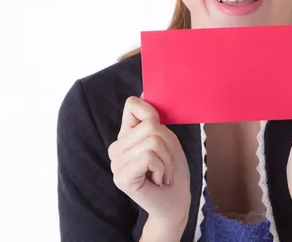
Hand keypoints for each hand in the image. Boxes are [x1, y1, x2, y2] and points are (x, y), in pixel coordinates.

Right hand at [108, 95, 190, 235]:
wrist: (175, 201)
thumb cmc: (173, 170)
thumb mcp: (167, 138)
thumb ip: (153, 117)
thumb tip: (145, 90)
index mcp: (126, 134)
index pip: (132, 104)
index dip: (153, 114)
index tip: (161, 133)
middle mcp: (116, 147)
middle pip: (150, 124)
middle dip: (168, 143)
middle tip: (165, 162)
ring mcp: (116, 163)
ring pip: (153, 140)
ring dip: (167, 159)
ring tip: (162, 172)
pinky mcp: (121, 177)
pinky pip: (149, 156)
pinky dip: (162, 167)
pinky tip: (158, 180)